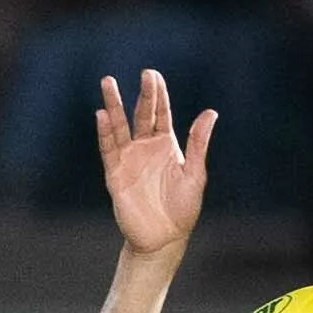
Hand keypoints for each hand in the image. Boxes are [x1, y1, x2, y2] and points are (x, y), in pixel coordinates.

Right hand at [93, 69, 214, 259]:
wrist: (163, 239)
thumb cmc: (182, 209)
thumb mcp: (195, 175)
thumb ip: (198, 144)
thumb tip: (210, 113)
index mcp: (166, 145)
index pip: (160, 113)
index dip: (158, 94)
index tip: (153, 75)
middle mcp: (145, 147)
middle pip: (140, 114)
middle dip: (141, 94)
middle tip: (142, 73)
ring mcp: (129, 158)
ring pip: (119, 126)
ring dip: (114, 105)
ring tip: (108, 83)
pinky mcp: (115, 173)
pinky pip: (109, 148)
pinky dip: (105, 132)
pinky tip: (102, 115)